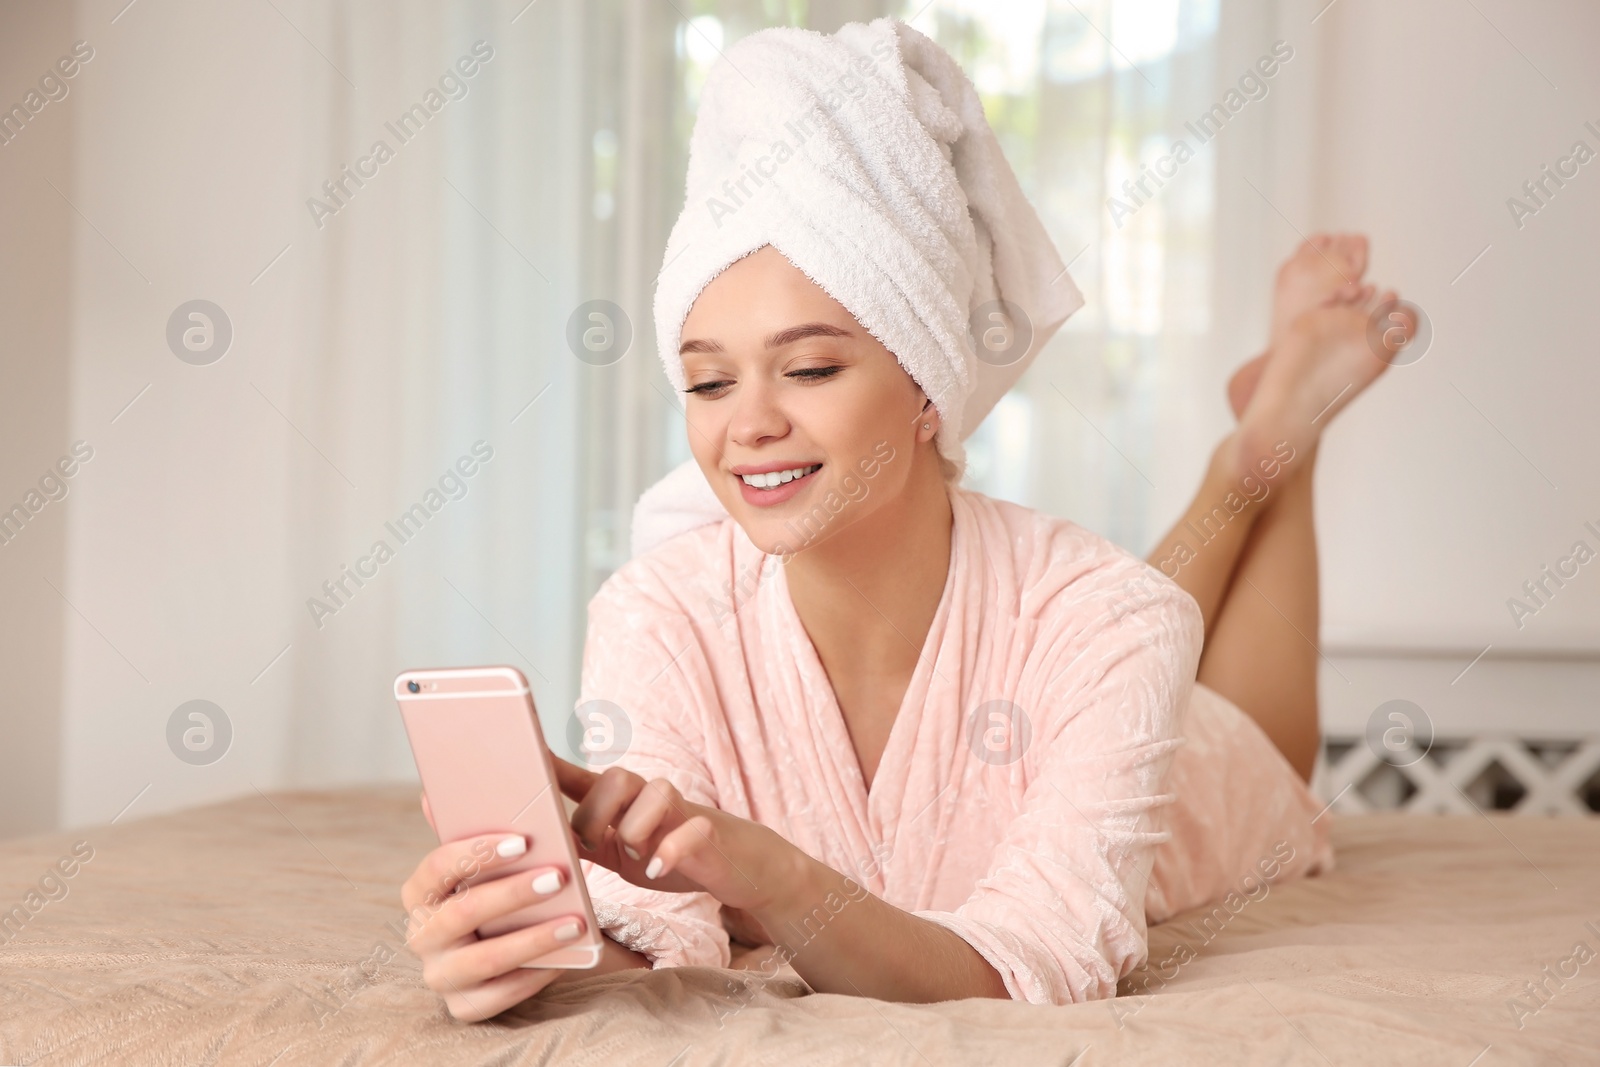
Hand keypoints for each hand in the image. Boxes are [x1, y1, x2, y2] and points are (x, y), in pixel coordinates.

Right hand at [402, 793, 588, 1021]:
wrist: (511, 946)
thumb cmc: (499, 892)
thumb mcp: (489, 861)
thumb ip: (471, 825)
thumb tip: (436, 789)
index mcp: (420, 893)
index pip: (436, 869)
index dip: (476, 854)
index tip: (523, 841)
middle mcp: (421, 935)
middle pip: (462, 914)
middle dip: (513, 894)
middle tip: (559, 876)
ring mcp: (440, 975)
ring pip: (483, 960)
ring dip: (532, 939)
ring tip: (577, 921)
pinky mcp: (464, 1007)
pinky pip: (497, 997)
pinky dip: (534, 975)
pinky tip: (566, 957)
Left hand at [553, 756, 813, 916]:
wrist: (741, 867)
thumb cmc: (675, 856)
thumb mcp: (620, 853)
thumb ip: (585, 841)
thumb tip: (537, 840)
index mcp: (625, 806)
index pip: (584, 778)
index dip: (553, 766)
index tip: (523, 753)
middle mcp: (651, 801)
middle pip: (616, 777)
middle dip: (596, 813)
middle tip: (594, 847)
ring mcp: (684, 813)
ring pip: (655, 793)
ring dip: (634, 829)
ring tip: (635, 858)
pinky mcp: (711, 834)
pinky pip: (691, 830)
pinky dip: (669, 850)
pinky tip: (657, 868)